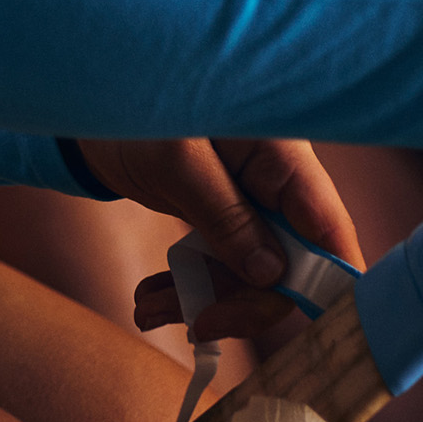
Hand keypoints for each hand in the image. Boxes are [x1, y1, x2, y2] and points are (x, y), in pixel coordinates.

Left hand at [74, 136, 359, 343]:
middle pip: (291, 265)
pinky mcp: (222, 213)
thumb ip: (226, 214)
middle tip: (196, 323)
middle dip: (242, 302)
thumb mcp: (178, 162)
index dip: (322, 284)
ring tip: (147, 309)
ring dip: (203, 299)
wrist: (93, 98)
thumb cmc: (138, 109)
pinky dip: (188, 286)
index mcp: (283, 157)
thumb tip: (272, 276)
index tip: (276, 319)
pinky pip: (220, 263)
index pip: (329, 230)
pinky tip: (151, 296)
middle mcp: (276, 180)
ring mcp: (250, 199)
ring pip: (250, 273)